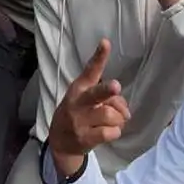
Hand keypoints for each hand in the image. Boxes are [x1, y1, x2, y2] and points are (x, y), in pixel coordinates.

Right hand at [46, 39, 129, 175]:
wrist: (60, 142)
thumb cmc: (77, 114)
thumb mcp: (82, 99)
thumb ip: (103, 96)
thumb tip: (123, 106)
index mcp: (79, 88)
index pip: (90, 70)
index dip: (99, 57)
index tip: (106, 42)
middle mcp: (78, 103)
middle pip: (96, 94)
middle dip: (107, 90)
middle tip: (116, 86)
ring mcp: (80, 121)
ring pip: (110, 115)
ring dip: (119, 118)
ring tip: (114, 121)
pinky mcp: (85, 138)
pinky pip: (110, 132)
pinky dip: (115, 131)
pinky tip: (109, 132)